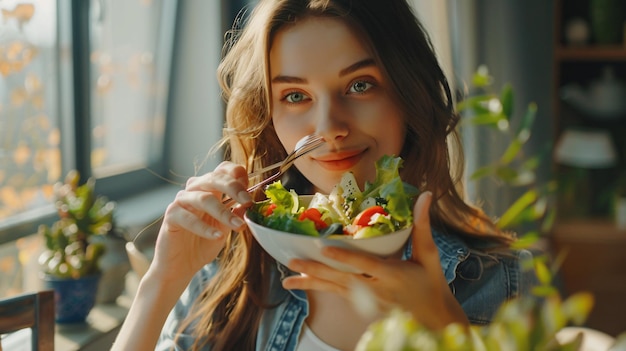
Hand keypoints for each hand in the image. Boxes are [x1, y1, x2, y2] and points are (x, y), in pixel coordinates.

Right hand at [147, 161, 253, 283]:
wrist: (181, 267)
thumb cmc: (202, 244)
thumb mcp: (225, 229)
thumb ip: (235, 214)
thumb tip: (249, 205)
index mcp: (210, 189)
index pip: (222, 170)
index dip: (237, 174)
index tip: (250, 189)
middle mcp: (195, 190)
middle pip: (214, 178)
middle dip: (234, 188)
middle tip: (248, 201)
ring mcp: (181, 202)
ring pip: (203, 198)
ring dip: (224, 212)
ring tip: (238, 225)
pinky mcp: (171, 216)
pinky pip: (188, 218)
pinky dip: (204, 227)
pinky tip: (217, 236)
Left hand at [281, 191, 468, 329]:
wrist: (433, 318)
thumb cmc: (432, 283)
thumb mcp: (429, 254)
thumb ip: (422, 225)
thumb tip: (424, 194)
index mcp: (393, 275)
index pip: (365, 265)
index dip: (344, 257)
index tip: (323, 248)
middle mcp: (377, 289)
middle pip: (342, 279)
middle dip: (316, 271)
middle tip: (293, 262)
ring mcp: (368, 300)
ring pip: (335, 289)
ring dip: (311, 283)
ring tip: (287, 281)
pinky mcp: (363, 306)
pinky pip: (338, 295)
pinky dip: (319, 288)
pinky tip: (301, 283)